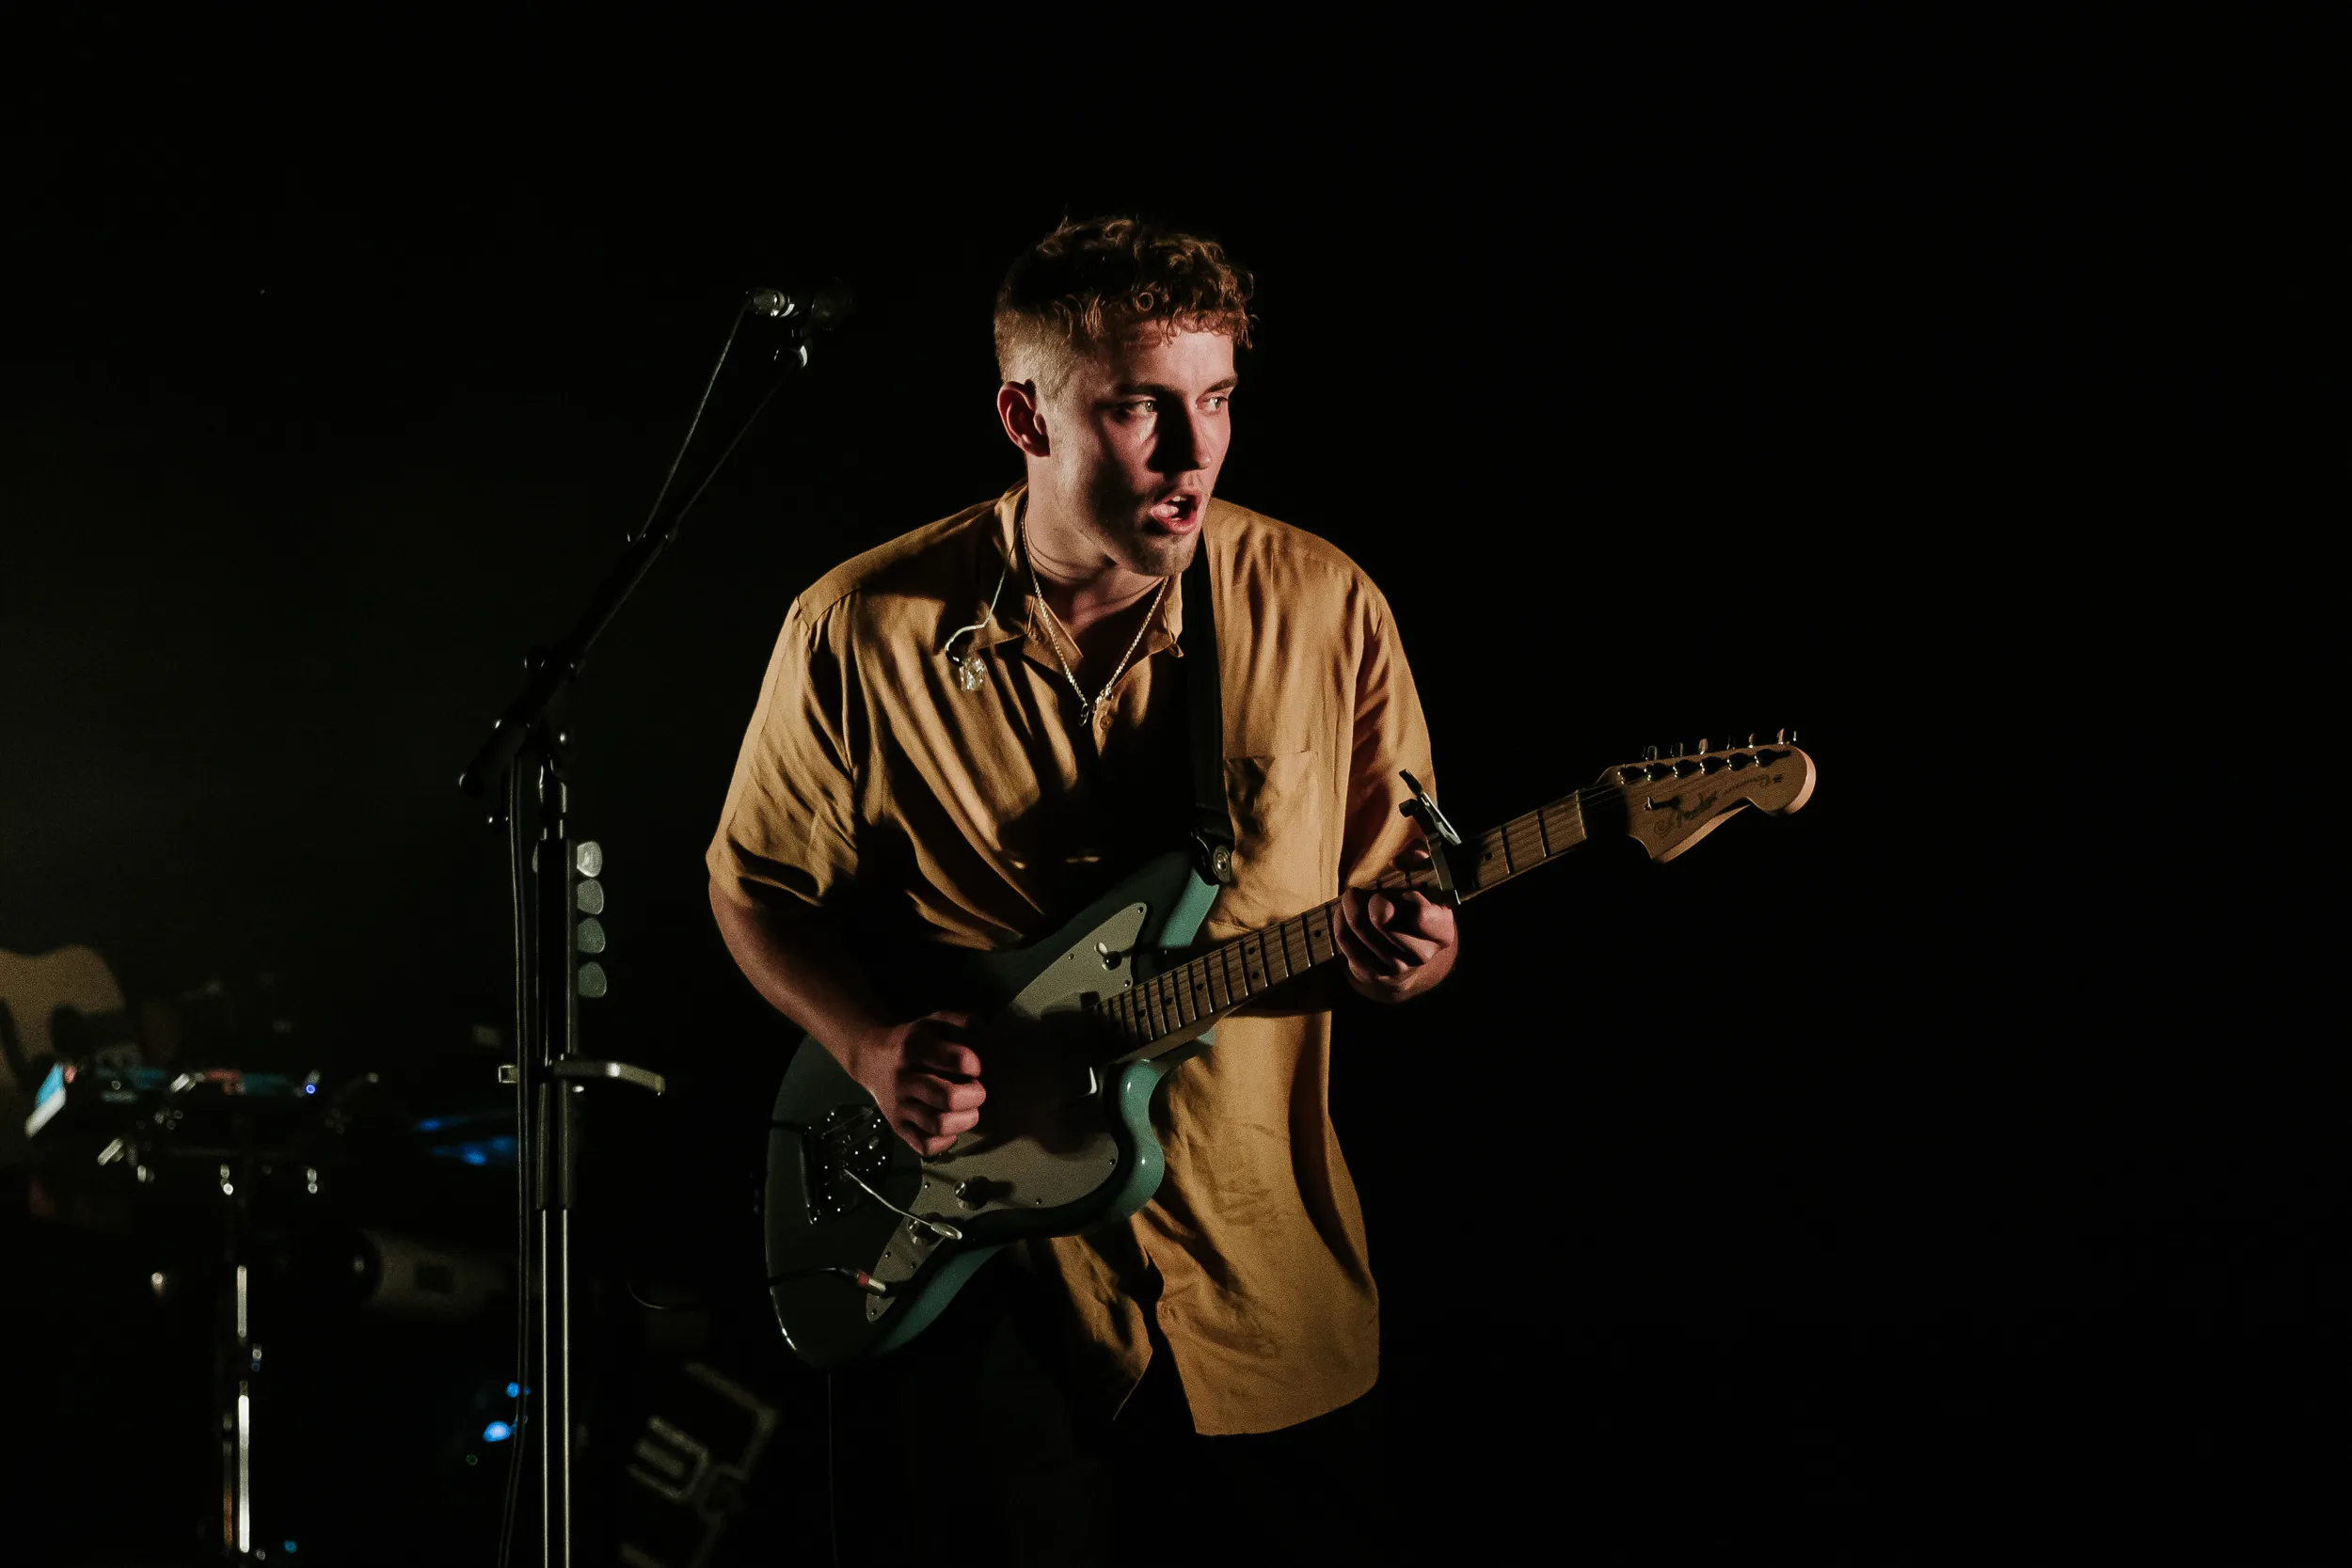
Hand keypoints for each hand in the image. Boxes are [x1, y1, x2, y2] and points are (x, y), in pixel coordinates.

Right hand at [851, 1010, 985, 1156]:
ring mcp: (899, 1106)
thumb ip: (961, 1021)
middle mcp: (904, 1078)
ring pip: (938, 1125)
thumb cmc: (913, 1041)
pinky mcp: (898, 1127)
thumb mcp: (934, 1022)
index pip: (956, 1060)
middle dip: (974, 1096)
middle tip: (977, 1091)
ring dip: (965, 1120)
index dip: (973, 1064)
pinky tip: (951, 1127)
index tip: (975, 1066)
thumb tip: (983, 1032)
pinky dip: (946, 1141)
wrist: (872, 1059)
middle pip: (949, 1097)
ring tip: (968, 1111)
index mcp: (914, 1048)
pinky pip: (926, 1146)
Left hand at [1336, 843, 1459, 1004]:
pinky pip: (1345, 940)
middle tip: (1371, 891)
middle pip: (1382, 919)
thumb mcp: (1425, 880)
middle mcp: (1423, 954)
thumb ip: (1419, 860)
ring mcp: (1397, 967)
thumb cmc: (1414, 906)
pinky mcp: (1372, 973)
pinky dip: (1340, 920)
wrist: (1407, 953)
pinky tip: (1344, 911)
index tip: (1404, 890)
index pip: (1420, 914)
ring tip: (1354, 896)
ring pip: (1360, 928)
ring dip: (1350, 906)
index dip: (1406, 896)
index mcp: (1441, 931)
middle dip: (1370, 897)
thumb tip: (1404, 858)